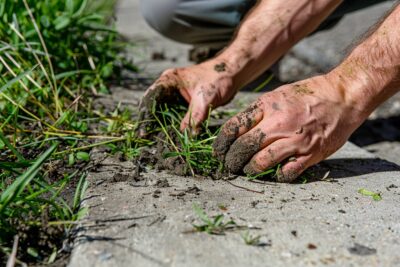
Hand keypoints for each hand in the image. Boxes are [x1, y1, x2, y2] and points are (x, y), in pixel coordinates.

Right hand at [138, 60, 236, 135]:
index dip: (146, 115)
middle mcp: (169, 87)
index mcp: (169, 80)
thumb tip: (186, 135)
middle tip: (145, 138)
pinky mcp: (183, 102)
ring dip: (159, 124)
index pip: (151, 98)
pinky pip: (173, 115)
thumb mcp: (205, 99)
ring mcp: (175, 95)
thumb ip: (194, 117)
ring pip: (162, 111)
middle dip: (149, 122)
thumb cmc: (218, 79)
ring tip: (153, 139)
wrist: (232, 74)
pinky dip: (171, 124)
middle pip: (153, 106)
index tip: (144, 131)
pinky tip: (168, 135)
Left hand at [213, 75, 366, 181]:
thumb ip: (258, 112)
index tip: (218, 151)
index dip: (221, 143)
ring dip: (250, 169)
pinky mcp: (310, 154)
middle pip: (244, 147)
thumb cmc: (308, 94)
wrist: (343, 96)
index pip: (233, 127)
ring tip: (246, 170)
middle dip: (231, 160)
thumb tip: (238, 129)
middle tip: (229, 165)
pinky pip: (286, 172)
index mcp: (267, 106)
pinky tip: (273, 174)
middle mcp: (278, 123)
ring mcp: (295, 140)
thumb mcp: (277, 95)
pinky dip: (276, 176)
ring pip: (261, 162)